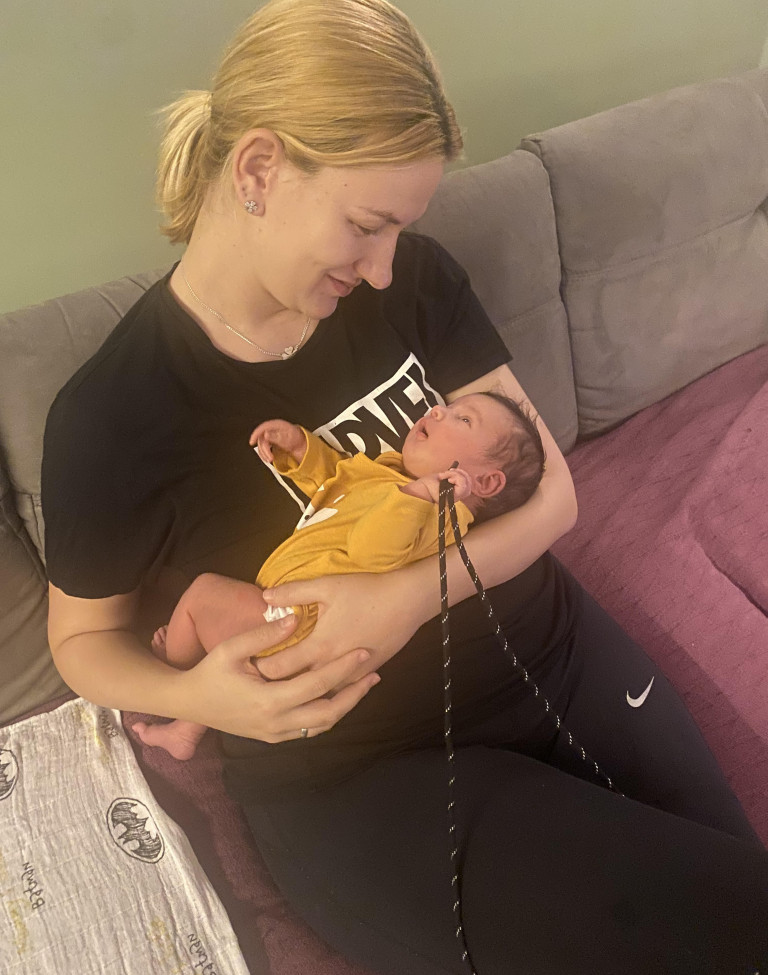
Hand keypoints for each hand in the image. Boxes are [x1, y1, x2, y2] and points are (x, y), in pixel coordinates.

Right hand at [177, 615, 379, 741]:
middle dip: (355, 694)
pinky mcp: (273, 737)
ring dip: (345, 706)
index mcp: (269, 701)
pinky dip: (327, 715)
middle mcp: (277, 723)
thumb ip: (263, 634)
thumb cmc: (208, 673)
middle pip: (329, 713)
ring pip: (322, 726)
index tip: (364, 652)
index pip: (318, 684)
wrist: (188, 703)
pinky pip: (309, 730)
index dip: (344, 668)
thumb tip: (295, 618)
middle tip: (375, 673)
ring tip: (363, 684)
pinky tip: (338, 696)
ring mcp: (276, 734)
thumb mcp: (230, 648)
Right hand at [249, 419, 305, 463]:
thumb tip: (266, 435)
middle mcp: (273, 430)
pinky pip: (264, 447)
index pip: (263, 427)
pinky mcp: (271, 441)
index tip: (252, 442)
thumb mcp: (287, 438)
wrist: (301, 444)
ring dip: (264, 453)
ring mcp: (271, 435)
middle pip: (261, 439)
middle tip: (269, 457)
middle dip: (264, 450)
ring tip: (270, 459)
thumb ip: (276, 437)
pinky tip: (268, 458)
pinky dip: (265, 454)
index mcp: (277, 425)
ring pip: (261, 444)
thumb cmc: (297, 439)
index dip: (255, 434)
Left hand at [256, 570, 432, 682]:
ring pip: (317, 696)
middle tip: (255, 681)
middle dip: (274, 685)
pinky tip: (312, 688)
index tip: (246, 663)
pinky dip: (323, 693)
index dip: (258, 668)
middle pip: (294, 687)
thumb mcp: (327, 585)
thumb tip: (266, 596)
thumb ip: (293, 592)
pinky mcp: (365, 675)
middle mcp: (332, 667)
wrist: (408, 601)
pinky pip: (338, 693)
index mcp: (318, 647)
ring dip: (299, 693)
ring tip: (279, 689)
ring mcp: (350, 675)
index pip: (277, 668)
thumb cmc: (368, 591)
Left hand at [410, 467, 473, 503]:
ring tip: (446, 475)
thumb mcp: (442, 477)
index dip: (463, 474)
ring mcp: (456, 497)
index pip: (467, 483)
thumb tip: (458, 469)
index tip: (451, 470)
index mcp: (454, 490)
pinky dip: (456, 478)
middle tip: (449, 471)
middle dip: (461, 473)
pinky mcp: (455, 497)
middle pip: (468, 483)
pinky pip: (463, 485)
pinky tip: (448, 479)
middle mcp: (457, 495)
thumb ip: (451, 475)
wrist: (421, 488)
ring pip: (467, 484)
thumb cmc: (428, 483)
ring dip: (457, 475)